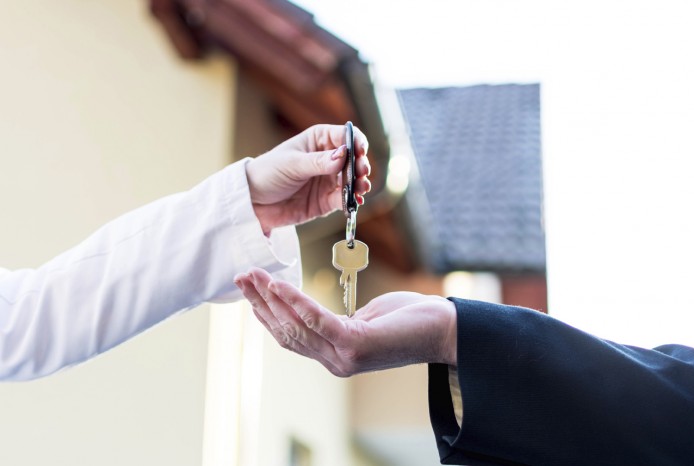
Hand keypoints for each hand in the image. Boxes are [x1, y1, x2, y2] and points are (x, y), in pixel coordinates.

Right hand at [234, 268, 456, 376]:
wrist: (445, 330)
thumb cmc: (408, 320)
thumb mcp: (365, 319)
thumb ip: (338, 321)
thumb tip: (316, 313)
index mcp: (334, 355)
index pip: (290, 337)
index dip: (266, 315)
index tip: (249, 292)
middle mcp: (334, 361)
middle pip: (286, 332)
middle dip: (260, 303)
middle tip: (241, 277)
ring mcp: (343, 356)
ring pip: (295, 325)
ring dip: (270, 298)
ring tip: (253, 275)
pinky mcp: (355, 344)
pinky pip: (316, 319)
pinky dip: (294, 300)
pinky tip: (278, 283)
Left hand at [245, 124, 370, 233]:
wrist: (253, 202)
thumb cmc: (267, 173)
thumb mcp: (291, 164)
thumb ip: (318, 161)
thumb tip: (343, 155)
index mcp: (318, 140)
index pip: (345, 136)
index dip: (356, 142)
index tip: (360, 151)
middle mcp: (327, 158)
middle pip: (354, 159)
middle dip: (361, 165)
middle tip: (362, 173)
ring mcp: (328, 180)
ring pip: (352, 180)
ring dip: (360, 184)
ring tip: (361, 189)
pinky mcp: (327, 200)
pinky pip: (344, 199)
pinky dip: (352, 201)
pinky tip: (355, 202)